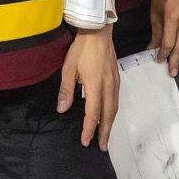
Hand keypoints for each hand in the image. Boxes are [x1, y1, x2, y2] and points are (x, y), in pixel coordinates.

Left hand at [56, 25, 119, 145]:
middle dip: (105, 132)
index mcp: (95, 86)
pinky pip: (116, 100)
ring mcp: (114, 83)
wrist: (98, 32)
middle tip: (102, 147)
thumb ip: (66, 90)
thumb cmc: (81, 49)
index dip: (88, 129)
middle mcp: (108, 87)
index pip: (92, 113)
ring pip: (114, 108)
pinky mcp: (116, 79)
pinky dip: (112, 112)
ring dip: (110, 124)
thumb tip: (62, 109)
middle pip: (108, 115)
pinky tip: (107, 116)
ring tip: (105, 135)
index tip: (85, 141)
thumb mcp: (68, 69)